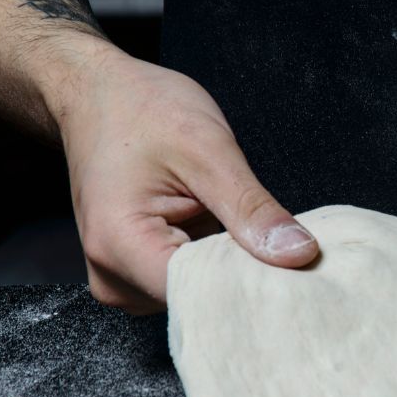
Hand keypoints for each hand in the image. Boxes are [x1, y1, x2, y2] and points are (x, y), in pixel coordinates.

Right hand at [50, 45, 318, 313]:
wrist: (96, 94)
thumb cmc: (140, 110)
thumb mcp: (209, 150)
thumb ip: (252, 209)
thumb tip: (300, 254)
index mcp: (120, 246)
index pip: (201, 298)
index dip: (253, 288)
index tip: (298, 274)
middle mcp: (112, 275)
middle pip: (199, 302)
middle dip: (246, 276)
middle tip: (282, 242)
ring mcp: (119, 279)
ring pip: (197, 297)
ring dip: (229, 268)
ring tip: (238, 224)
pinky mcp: (132, 274)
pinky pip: (187, 284)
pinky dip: (214, 263)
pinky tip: (223, 232)